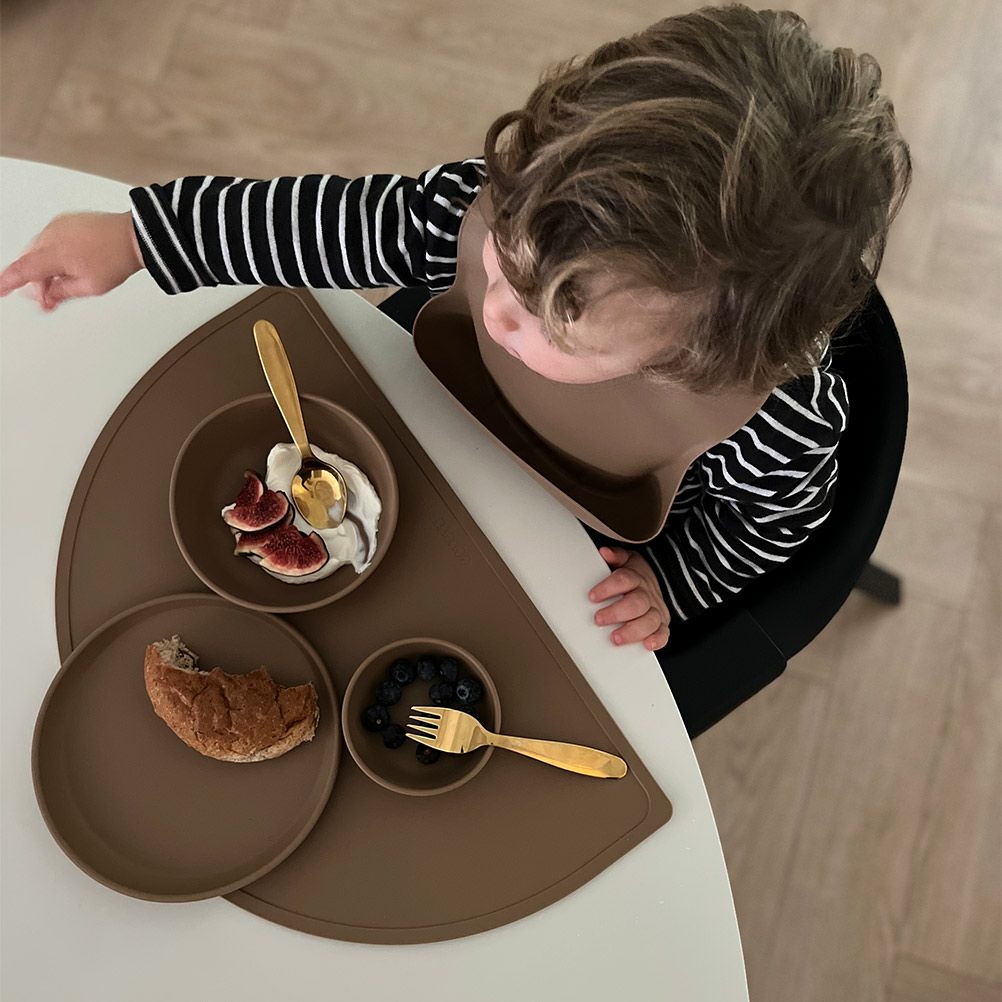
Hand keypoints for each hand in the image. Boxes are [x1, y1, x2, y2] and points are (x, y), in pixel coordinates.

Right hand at [0, 210, 142, 311]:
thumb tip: (48, 297)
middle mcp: (52, 235)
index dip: (8, 282)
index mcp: (54, 253)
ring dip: (45, 270)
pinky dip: (52, 255)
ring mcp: (59, 226)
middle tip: (49, 300)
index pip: (23, 270)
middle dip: (37, 283)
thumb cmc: (117, 257)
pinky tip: (65, 268)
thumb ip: (62, 292)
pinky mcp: (67, 221)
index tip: (1, 290)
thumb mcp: (89, 287)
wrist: (134, 236)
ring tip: (61, 286)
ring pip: (39, 251)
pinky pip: (50, 240)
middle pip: (31, 262)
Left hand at [588, 546, 670, 650]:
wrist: (657, 583)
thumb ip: (616, 556)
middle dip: (617, 612)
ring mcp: (655, 610)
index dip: (608, 587)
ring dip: (632, 630)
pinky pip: (663, 633)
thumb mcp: (626, 560)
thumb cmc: (634, 575)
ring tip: (616, 637)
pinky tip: (646, 644)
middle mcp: (647, 594)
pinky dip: (657, 640)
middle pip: (636, 603)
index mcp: (636, 577)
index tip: (593, 596)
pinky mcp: (661, 624)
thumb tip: (605, 552)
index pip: (624, 579)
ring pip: (649, 621)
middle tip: (599, 619)